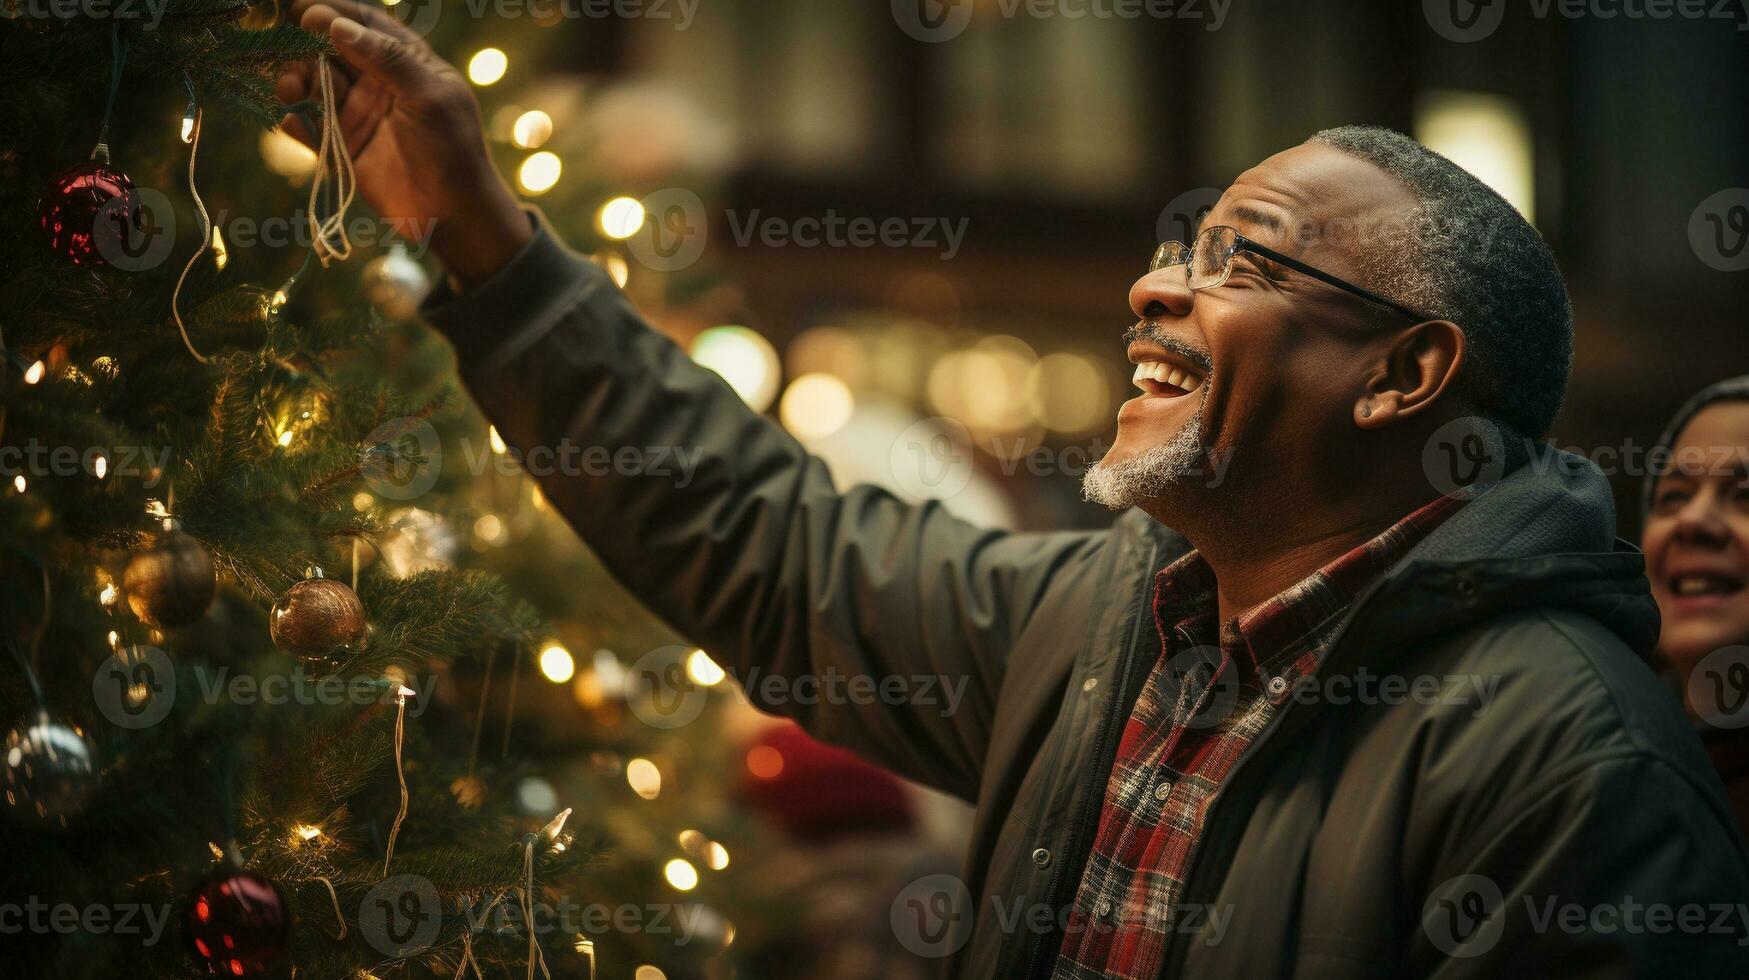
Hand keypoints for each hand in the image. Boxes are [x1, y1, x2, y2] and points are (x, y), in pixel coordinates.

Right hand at [276, 1, 531, 289]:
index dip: (335, 12)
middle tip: (290, 53)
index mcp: (405, 63)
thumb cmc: (453, 150)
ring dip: (295, 82)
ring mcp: (358, 115)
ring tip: (290, 89)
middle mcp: (377, 84)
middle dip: (305, 47)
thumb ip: (388, 59)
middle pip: (330, 51)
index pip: (366, 24)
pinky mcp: (342, 148)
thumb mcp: (429, 97)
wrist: (454, 214)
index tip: (302, 9)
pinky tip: (292, 121)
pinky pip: (309, 129)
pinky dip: (296, 123)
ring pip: (314, 86)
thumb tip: (338, 25)